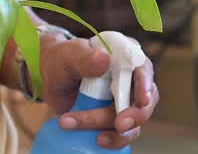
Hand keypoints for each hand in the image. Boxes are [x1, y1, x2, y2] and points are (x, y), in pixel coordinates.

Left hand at [38, 35, 159, 150]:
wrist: (52, 81)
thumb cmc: (61, 61)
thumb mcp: (67, 57)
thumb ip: (84, 57)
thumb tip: (104, 58)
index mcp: (124, 56)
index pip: (143, 68)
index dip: (145, 85)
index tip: (142, 100)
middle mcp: (130, 79)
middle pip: (145, 100)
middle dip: (135, 115)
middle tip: (119, 125)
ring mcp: (124, 101)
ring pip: (133, 121)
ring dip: (116, 131)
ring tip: (93, 134)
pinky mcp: (115, 119)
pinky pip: (122, 134)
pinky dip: (113, 140)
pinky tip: (97, 140)